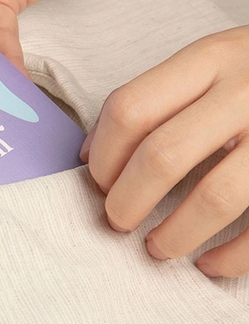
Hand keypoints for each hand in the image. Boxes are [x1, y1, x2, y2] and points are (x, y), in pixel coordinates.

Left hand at [80, 26, 248, 277]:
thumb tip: (91, 154)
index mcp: (211, 58)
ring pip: (216, 196)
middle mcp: (248, 90)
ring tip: (157, 248)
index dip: (104, 155)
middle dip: (128, 200)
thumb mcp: (212, 62)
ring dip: (175, 234)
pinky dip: (233, 258)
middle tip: (118, 221)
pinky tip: (211, 265)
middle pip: (163, 154)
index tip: (99, 182)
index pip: (130, 109)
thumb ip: (155, 97)